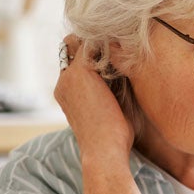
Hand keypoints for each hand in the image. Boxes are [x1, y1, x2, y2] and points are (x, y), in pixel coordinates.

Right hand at [54, 35, 134, 167]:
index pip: (74, 62)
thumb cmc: (115, 138)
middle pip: (72, 48)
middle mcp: (63, 82)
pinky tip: (125, 50)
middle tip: (121, 48)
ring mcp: (69, 76)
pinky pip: (89, 44)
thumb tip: (129, 74)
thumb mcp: (113, 110)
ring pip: (78, 42)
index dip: (93, 55)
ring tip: (124, 47)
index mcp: (67, 93)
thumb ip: (115, 90)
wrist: (105, 151)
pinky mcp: (80, 71)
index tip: (117, 56)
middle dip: (95, 44)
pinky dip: (106, 43)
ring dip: (100, 42)